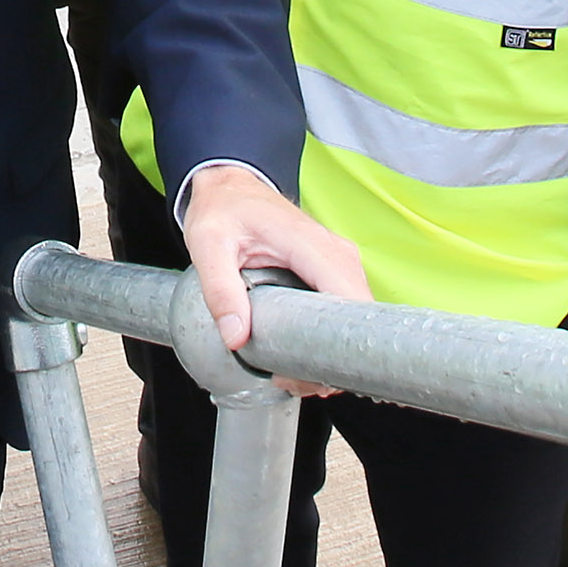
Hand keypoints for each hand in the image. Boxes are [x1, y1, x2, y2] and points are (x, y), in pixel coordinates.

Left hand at [174, 165, 370, 392]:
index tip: (312, 372)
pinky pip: (345, 310)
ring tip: (293, 372)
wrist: (231, 186)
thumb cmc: (224, 209)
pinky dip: (329, 336)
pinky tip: (301, 353)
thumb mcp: (209, 246)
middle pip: (358, 317)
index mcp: (313, 246)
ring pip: (355, 318)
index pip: (350, 300)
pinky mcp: (334, 271)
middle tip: (294, 379)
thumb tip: (235, 337)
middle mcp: (337, 254)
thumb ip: (220, 291)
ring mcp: (340, 262)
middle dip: (333, 357)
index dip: (340, 343)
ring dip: (332, 351)